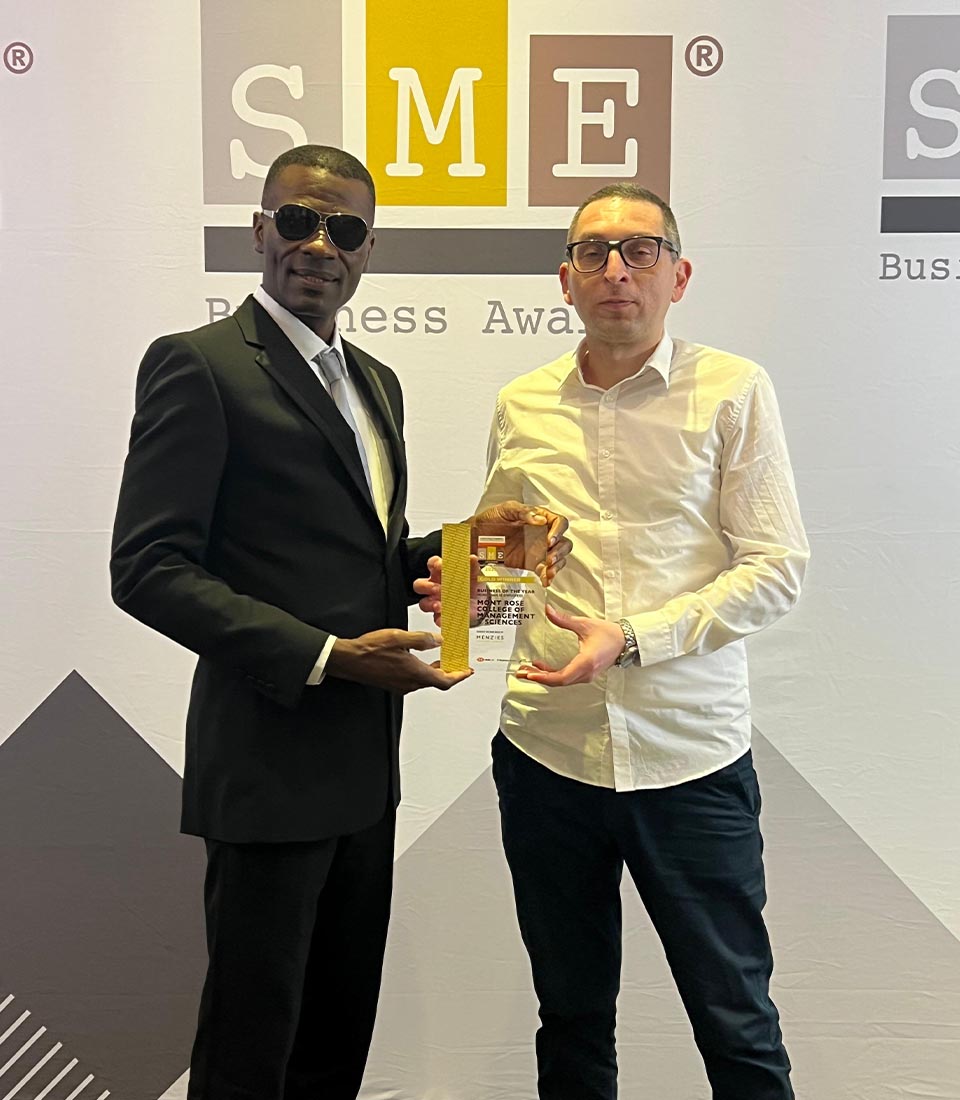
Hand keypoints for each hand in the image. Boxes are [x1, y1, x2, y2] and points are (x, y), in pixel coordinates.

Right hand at [326, 628, 472, 693]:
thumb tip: (439, 641)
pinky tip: (421, 661)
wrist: (349, 660)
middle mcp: (410, 683)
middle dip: (450, 672)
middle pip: (436, 682)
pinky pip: (414, 679)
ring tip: (443, 660)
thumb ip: (422, 639)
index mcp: (415, 673)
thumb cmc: (370, 650)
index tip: (467, 672)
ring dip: (436, 672)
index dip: (459, 677)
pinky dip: (424, 671)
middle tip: (458, 663)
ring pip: (425, 681)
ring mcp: (401, 685)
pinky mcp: (393, 684)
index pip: (445, 681)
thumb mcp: (399, 637)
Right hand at [414, 555, 486, 626]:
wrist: (481, 605)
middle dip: (427, 586)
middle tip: (439, 589)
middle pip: (419, 584)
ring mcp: (435, 602)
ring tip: (440, 606)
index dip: (434, 564)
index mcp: (441, 573)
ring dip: (430, 604)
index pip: (432, 564)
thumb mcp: (474, 575)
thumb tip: (471, 558)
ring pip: (423, 603)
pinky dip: (440, 619)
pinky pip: (436, 619)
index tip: (440, 566)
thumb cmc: (472, 586)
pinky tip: (445, 617)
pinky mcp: (440, 616)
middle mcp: (435, 587)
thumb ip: (472, 566)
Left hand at [469, 500, 571, 586]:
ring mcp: (539, 550)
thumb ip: (523, 512)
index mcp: (539, 518)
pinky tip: (545, 580)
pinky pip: (546, 571)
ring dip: (557, 566)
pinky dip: (548, 576)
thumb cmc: (491, 519)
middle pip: (563, 543)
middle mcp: (543, 534)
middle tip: (548, 558)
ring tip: (547, 571)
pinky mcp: (532, 564)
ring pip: (559, 558)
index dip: (558, 532)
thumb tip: (540, 519)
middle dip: (560, 552)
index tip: (549, 540)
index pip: (559, 522)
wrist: (476, 536)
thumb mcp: (506, 509)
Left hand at [516, 604, 624, 685]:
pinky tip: (541, 667)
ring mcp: (586, 676)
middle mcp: (586, 673)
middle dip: (539, 677)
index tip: (531, 674)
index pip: (562, 677)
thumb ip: (563, 619)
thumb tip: (548, 610)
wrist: (625, 641)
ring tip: (527, 670)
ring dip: (544, 676)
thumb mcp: (584, 625)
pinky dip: (552, 675)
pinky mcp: (586, 674)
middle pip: (558, 681)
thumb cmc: (608, 633)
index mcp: (586, 662)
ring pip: (562, 681)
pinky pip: (566, 678)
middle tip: (521, 673)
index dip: (544, 677)